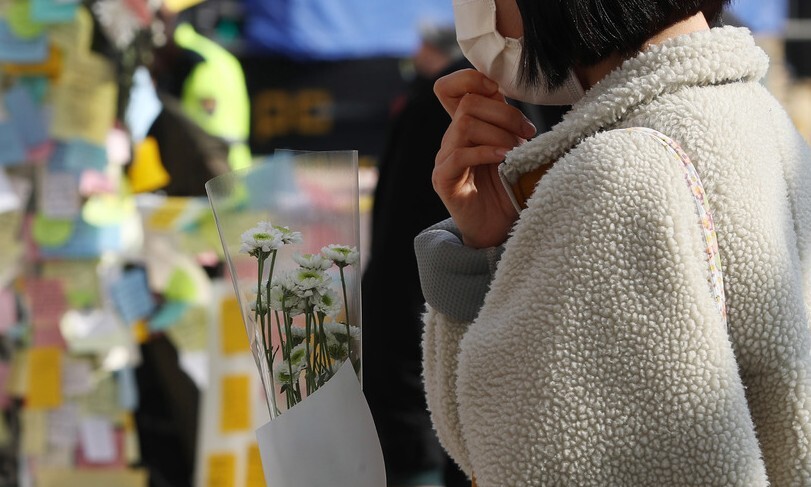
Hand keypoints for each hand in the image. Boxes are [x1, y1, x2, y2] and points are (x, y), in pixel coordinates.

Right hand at [433, 68, 535, 247]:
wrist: (498, 230)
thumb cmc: (509, 190)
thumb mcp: (516, 149)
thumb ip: (511, 124)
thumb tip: (517, 97)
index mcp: (467, 127)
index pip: (451, 88)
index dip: (471, 79)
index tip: (501, 93)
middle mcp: (452, 139)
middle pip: (468, 102)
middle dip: (504, 113)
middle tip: (527, 133)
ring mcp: (445, 159)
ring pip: (465, 124)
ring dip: (498, 134)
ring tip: (516, 151)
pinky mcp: (443, 179)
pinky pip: (459, 155)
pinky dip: (486, 152)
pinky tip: (504, 160)